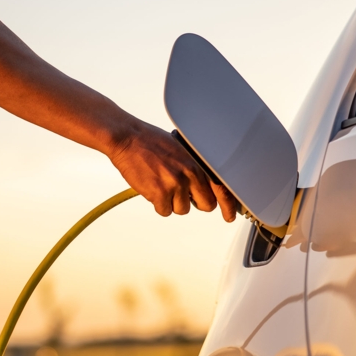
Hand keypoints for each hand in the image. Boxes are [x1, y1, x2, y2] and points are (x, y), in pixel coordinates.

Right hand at [109, 121, 236, 221]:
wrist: (127, 140)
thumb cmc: (149, 141)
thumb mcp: (179, 149)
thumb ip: (192, 167)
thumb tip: (200, 184)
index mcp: (196, 162)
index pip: (220, 188)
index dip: (227, 205)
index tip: (228, 215)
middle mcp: (188, 175)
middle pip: (205, 205)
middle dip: (195, 202)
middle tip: (182, 194)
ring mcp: (174, 185)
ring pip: (182, 209)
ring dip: (172, 202)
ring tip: (161, 184)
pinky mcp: (158, 194)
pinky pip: (164, 211)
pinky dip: (158, 204)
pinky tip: (152, 188)